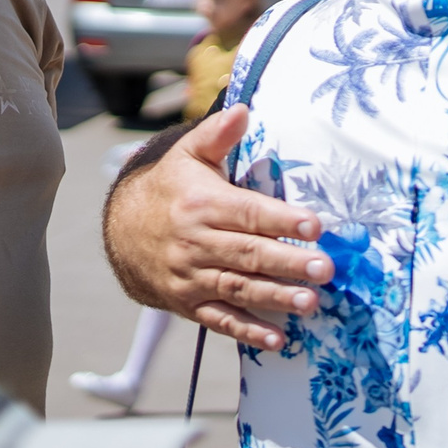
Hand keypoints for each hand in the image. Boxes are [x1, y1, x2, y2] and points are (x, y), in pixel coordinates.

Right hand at [100, 108, 331, 348]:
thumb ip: (217, 135)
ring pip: (237, 288)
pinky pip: (220, 320)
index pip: (247, 213)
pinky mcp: (188, 304)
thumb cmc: (171, 188)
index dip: (281, 219)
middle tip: (325, 269)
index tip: (315, 225)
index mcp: (202, 205)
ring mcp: (191, 277)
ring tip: (310, 303)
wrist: (122, 232)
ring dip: (275, 298)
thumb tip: (243, 108)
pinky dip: (248, 332)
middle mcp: (196, 243)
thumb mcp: (189, 156)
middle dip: (288, 262)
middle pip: (248, 254)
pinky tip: (278, 339)